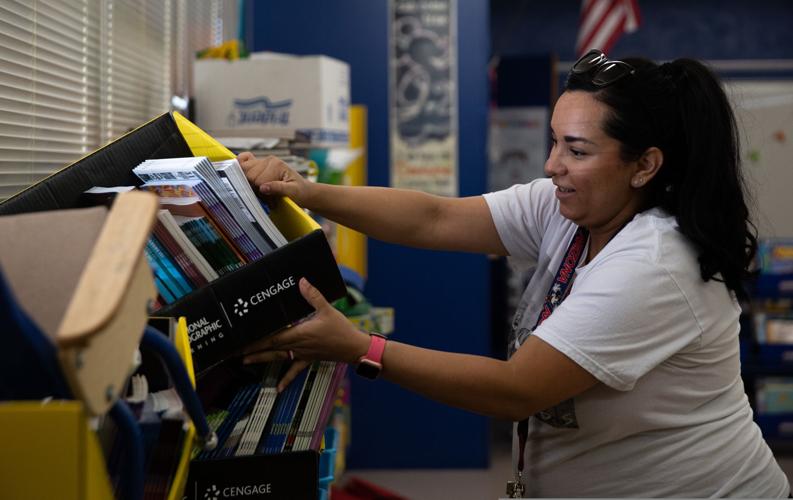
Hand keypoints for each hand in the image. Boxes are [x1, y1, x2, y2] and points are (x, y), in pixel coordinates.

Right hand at [237, 152, 313, 205]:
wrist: (305, 191)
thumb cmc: (300, 192)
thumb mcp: (292, 192)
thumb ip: (278, 189)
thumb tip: (262, 188)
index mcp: (276, 164)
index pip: (257, 179)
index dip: (260, 192)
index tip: (269, 200)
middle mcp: (268, 160)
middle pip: (248, 174)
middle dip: (253, 187)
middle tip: (265, 196)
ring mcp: (263, 161)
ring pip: (244, 170)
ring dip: (249, 182)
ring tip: (261, 190)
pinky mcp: (260, 164)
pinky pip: (245, 159)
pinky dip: (241, 164)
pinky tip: (242, 173)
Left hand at [242, 278, 368, 388]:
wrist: (353, 348)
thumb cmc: (341, 330)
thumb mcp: (327, 310)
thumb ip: (313, 296)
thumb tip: (302, 282)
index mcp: (300, 333)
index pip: (274, 337)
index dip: (258, 340)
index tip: (244, 341)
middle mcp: (298, 346)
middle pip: (271, 348)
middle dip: (253, 350)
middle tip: (236, 352)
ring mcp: (302, 354)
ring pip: (278, 358)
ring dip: (262, 359)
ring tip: (246, 361)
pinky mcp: (309, 359)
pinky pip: (295, 370)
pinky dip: (286, 379)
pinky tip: (279, 388)